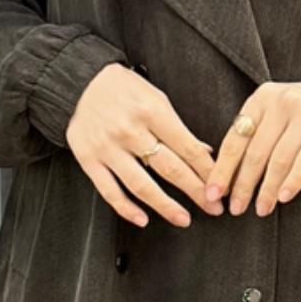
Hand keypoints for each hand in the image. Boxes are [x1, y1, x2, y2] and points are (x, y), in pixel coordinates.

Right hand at [65, 63, 217, 229]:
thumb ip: (178, 127)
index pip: (187, 148)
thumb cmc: (123, 89)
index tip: (221, 187)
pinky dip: (127, 208)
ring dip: (166, 206)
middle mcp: (130, 130)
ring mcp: (108, 147)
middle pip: (170, 169)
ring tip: (184, 219)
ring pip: (141, 185)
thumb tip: (204, 154)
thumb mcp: (155, 97)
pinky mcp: (89, 159)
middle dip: (196, 191)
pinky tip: (143, 219)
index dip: (207, 171)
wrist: (80, 82)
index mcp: (151, 111)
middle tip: (214, 208)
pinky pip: (110, 190)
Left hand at [207, 76, 300, 215]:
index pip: (235, 139)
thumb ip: (255, 132)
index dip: (223, 169)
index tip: (213, 194)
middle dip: (243, 185)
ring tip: (261, 209)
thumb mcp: (276, 110)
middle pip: (255, 152)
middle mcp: (281, 102)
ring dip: (268, 189)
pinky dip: (293, 181)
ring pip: (279, 159)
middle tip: (236, 209)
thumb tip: (227, 175)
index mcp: (261, 98)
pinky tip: (284, 197)